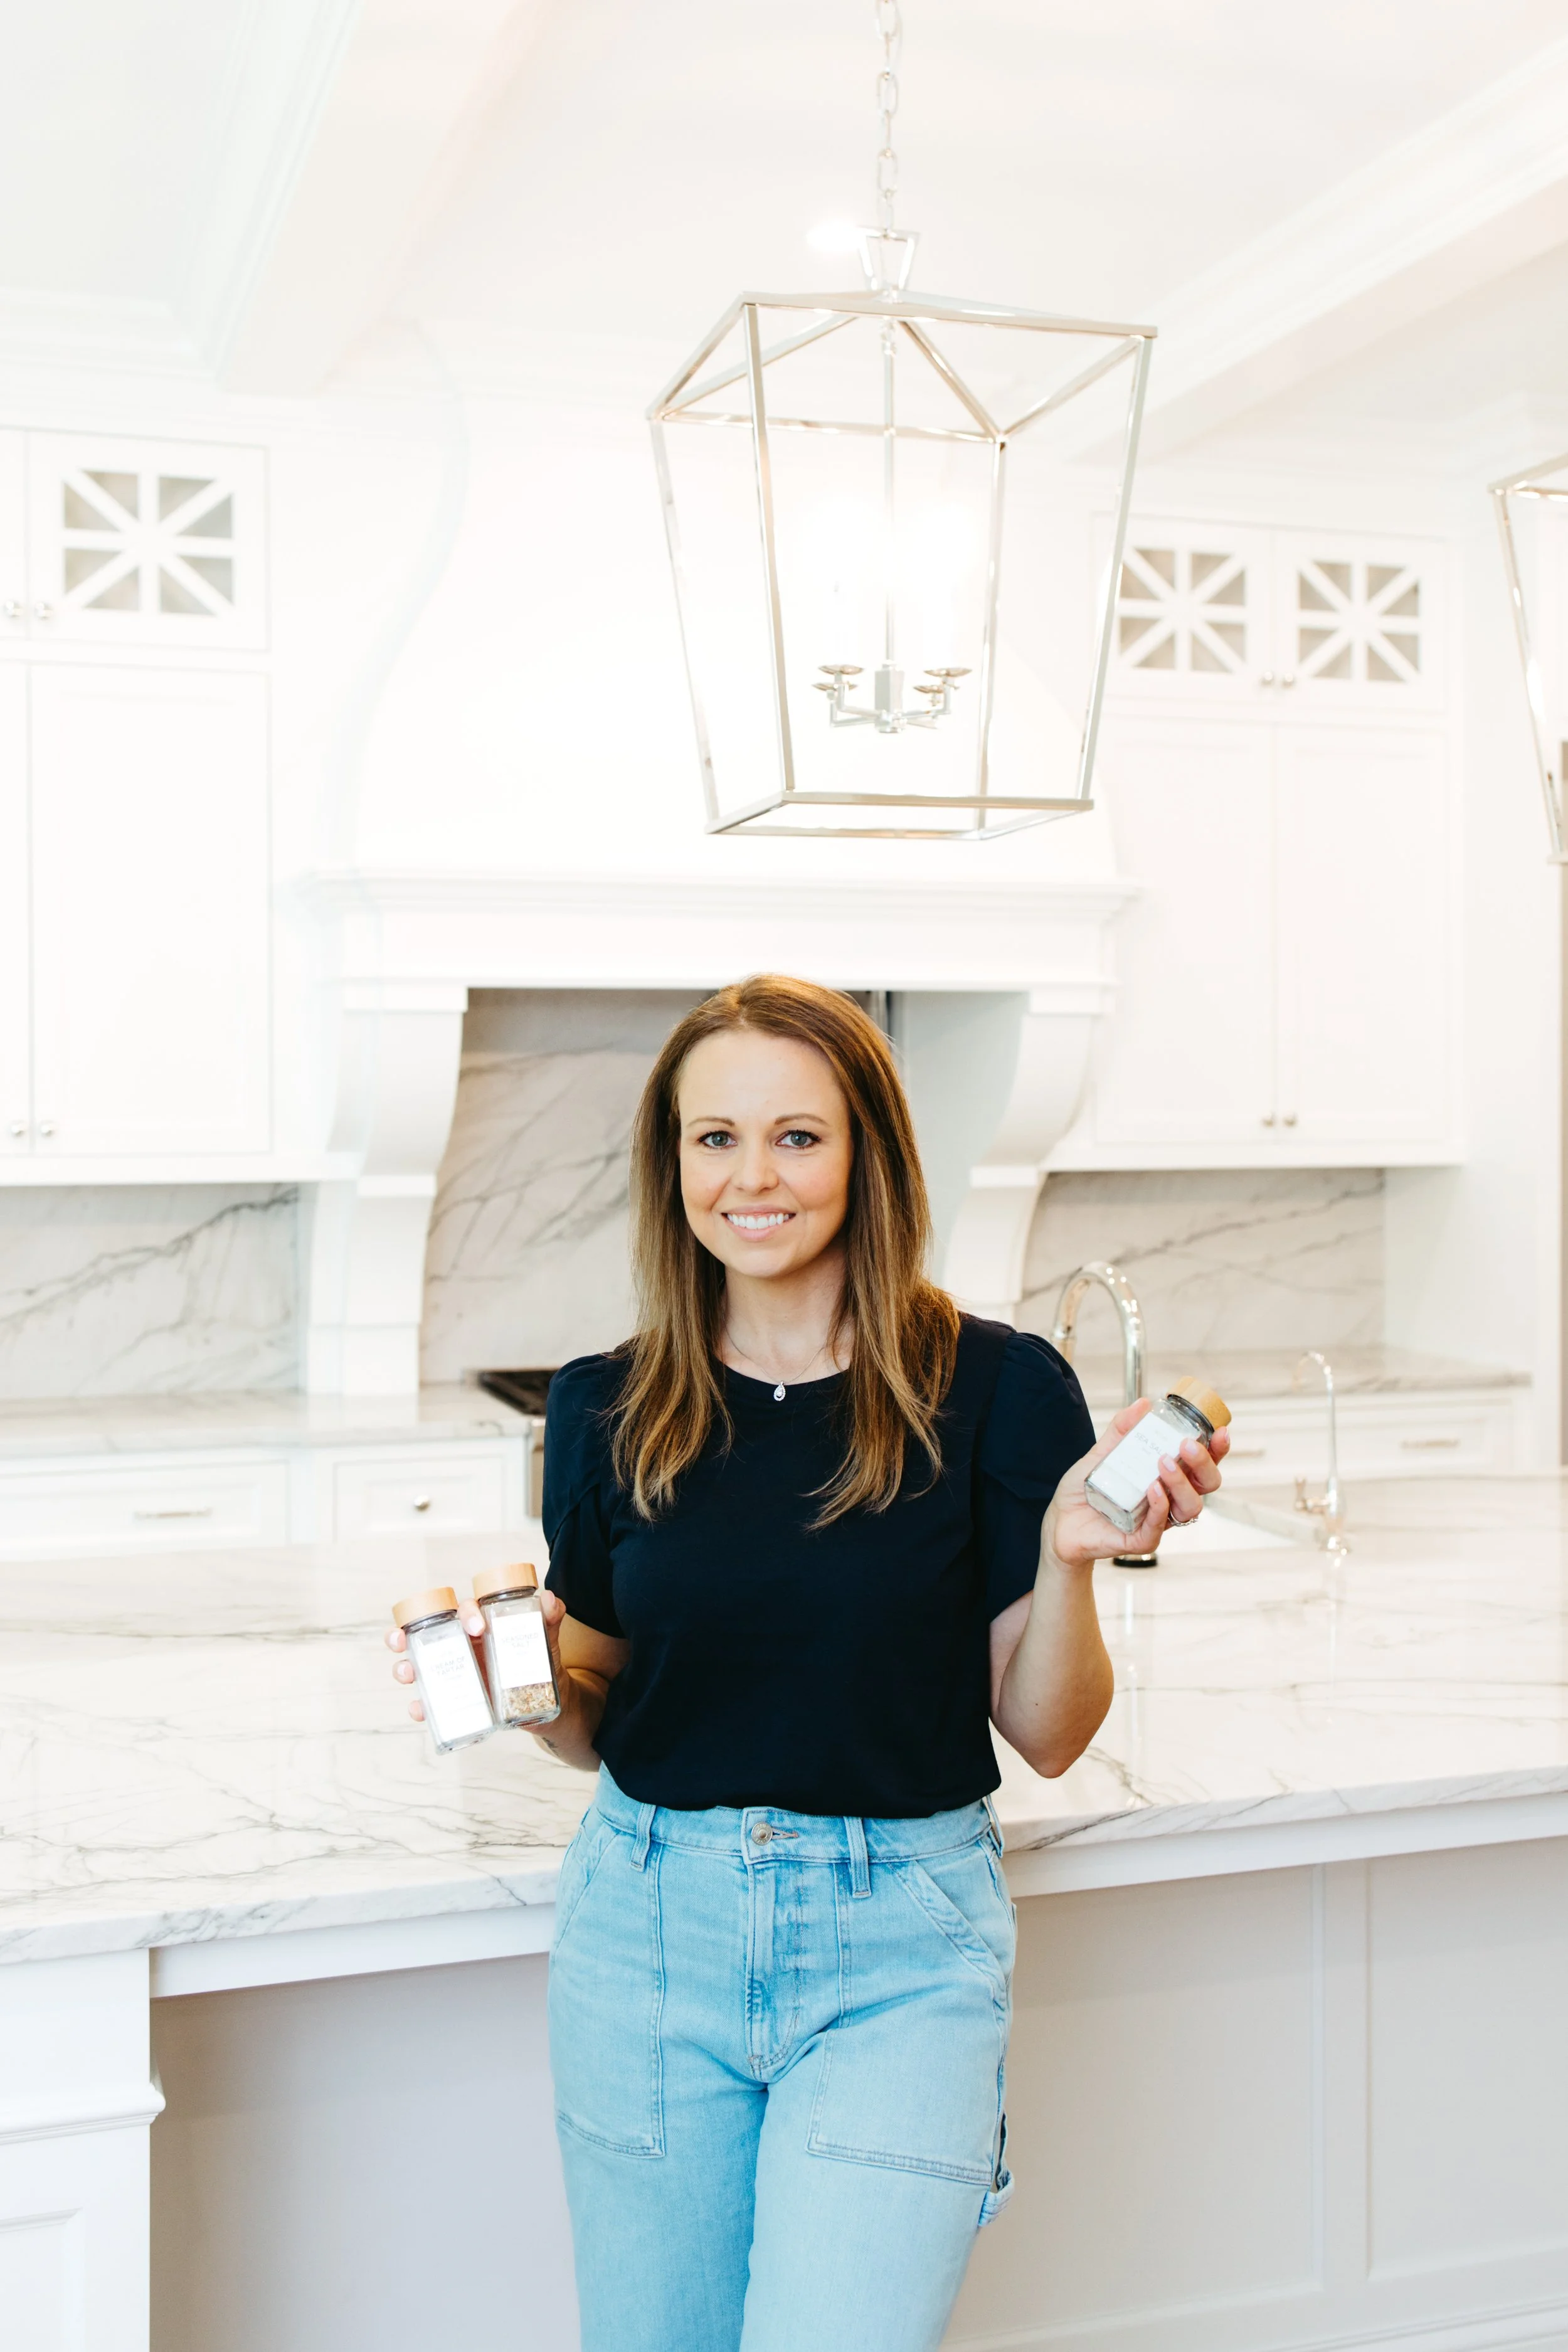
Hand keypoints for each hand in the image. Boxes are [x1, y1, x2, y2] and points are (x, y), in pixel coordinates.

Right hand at [384, 1591, 570, 1734]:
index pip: (462, 1610)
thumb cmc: (543, 1664)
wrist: (554, 1705)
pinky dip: (421, 1706)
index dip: (463, 1613)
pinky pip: (431, 1703)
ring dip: (405, 1668)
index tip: (477, 1628)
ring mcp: (457, 1674)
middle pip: (424, 1635)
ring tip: (408, 1674)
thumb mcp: (546, 1642)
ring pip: (419, 1667)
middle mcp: (461, 1647)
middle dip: (404, 1634)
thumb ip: (549, 1620)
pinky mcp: (458, 1701)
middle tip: (403, 1640)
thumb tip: (550, 1599)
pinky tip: (420, 1710)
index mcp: (480, 1627)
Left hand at [1045, 1400, 1229, 1570]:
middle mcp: (1169, 1499)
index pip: (1202, 1464)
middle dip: (1203, 1464)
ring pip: (1190, 1507)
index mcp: (1167, 1477)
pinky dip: (1160, 1506)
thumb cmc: (1085, 1490)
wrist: (1059, 1522)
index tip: (1220, 1431)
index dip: (1217, 1450)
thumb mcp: (1101, 1454)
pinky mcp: (1142, 1540)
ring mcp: (1158, 1521)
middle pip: (1206, 1485)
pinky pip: (1160, 1526)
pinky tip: (1152, 1489)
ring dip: (1181, 1482)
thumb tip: (1142, 1403)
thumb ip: (1121, 1431)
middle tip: (1186, 1445)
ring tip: (1163, 1463)